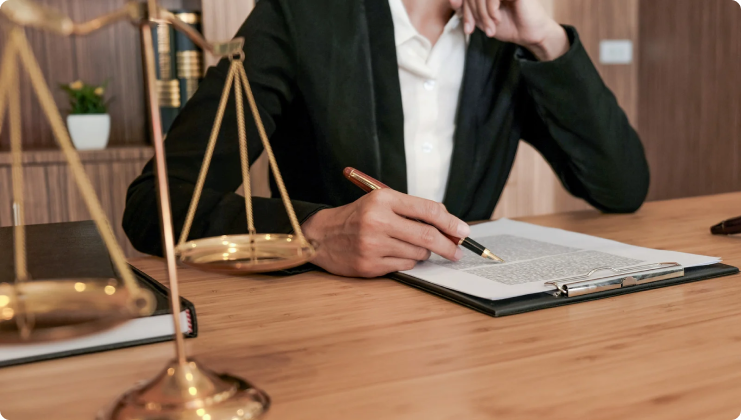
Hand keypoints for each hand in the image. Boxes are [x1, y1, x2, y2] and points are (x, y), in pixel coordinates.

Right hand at [301, 189, 470, 277]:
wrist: (321, 235)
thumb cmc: (357, 217)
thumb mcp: (381, 203)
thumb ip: (412, 210)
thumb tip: (448, 225)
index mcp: (383, 200)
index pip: (428, 210)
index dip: (451, 222)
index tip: (463, 231)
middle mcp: (378, 221)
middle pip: (428, 236)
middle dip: (448, 245)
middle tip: (456, 251)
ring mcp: (373, 245)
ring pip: (418, 254)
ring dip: (423, 253)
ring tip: (409, 246)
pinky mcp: (370, 265)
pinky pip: (404, 266)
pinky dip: (407, 262)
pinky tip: (395, 254)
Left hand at [450, 0, 568, 60]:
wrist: (530, 34)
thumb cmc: (508, 25)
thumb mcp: (481, 19)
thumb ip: (468, 10)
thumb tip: (453, 2)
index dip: (463, 8)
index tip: (465, 24)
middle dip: (471, 13)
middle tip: (477, 30)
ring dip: (482, 14)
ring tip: (489, 28)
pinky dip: (491, 9)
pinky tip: (497, 19)